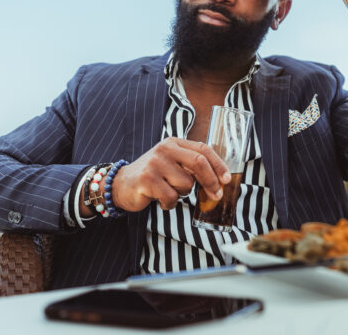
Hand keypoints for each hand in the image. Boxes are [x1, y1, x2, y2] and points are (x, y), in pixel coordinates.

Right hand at [111, 137, 230, 211]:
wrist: (121, 184)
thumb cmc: (152, 175)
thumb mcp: (171, 163)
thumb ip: (190, 164)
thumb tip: (219, 178)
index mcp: (174, 143)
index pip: (203, 149)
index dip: (218, 164)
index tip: (226, 179)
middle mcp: (165, 149)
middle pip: (199, 162)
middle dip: (211, 181)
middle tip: (215, 194)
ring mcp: (155, 163)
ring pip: (186, 184)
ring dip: (182, 194)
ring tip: (169, 191)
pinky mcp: (147, 179)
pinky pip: (171, 197)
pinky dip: (169, 204)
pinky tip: (160, 199)